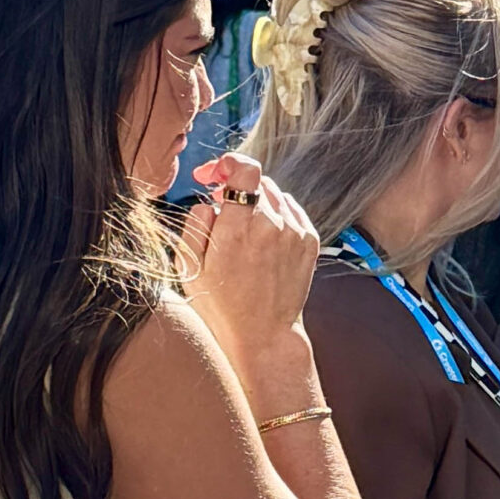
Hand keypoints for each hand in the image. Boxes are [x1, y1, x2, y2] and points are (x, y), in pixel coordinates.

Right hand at [179, 154, 320, 361]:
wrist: (263, 334)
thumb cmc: (220, 304)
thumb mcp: (190, 266)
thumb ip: (196, 223)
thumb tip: (210, 199)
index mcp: (238, 229)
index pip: (245, 170)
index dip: (228, 164)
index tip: (213, 174)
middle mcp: (271, 225)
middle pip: (258, 181)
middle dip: (237, 186)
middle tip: (221, 203)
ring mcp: (295, 232)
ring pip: (275, 195)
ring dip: (256, 201)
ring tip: (241, 225)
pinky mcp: (309, 241)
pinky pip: (292, 211)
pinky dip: (276, 214)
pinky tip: (262, 235)